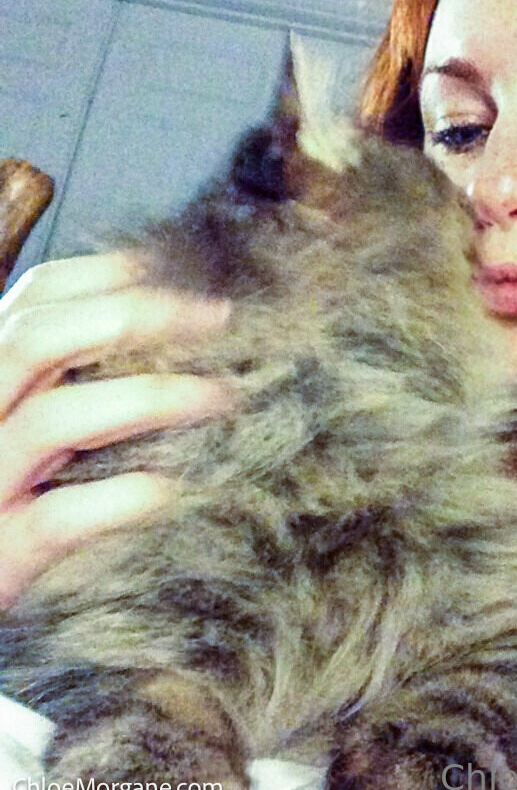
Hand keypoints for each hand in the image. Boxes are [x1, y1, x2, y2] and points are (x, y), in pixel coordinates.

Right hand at [0, 252, 232, 605]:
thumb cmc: (3, 488)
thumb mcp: (20, 415)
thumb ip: (61, 377)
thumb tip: (157, 322)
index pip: (33, 299)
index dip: (104, 274)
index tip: (176, 270)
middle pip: (37, 339)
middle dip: (134, 316)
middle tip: (219, 316)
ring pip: (54, 421)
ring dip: (147, 398)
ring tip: (222, 396)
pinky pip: (61, 518)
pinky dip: (123, 497)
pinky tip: (174, 489)